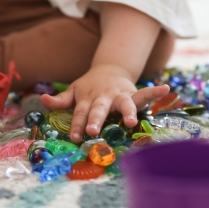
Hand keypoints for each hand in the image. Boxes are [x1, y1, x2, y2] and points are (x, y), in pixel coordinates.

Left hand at [40, 64, 169, 142]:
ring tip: (131, 122)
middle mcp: (104, 97)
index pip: (80, 113)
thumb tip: (42, 100)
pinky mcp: (134, 94)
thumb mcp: (73, 91)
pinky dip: (155, 91)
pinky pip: (146, 93)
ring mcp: (120, 95)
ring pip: (124, 104)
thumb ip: (60, 99)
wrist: (109, 70)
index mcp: (88, 98)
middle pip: (99, 109)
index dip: (77, 125)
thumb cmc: (89, 87)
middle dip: (96, 120)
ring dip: (128, 112)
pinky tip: (165, 89)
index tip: (75, 137)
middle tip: (92, 131)